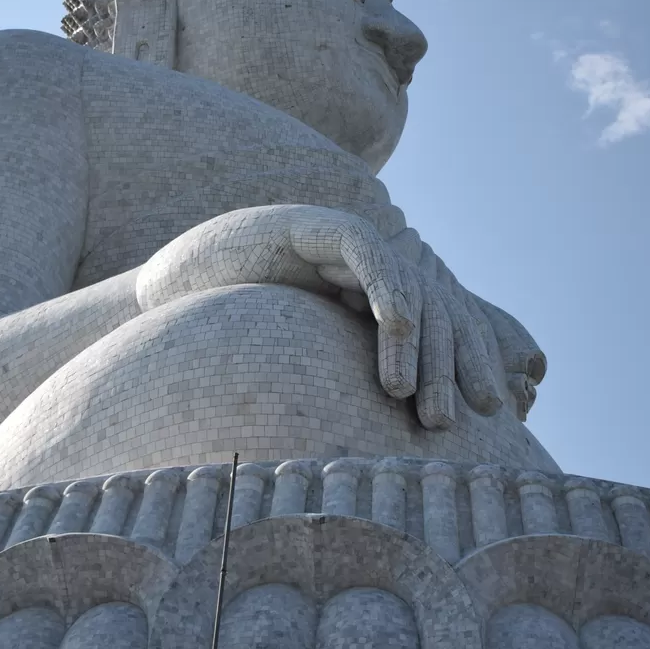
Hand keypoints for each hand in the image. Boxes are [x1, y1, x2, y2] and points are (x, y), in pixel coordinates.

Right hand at [136, 205, 533, 428]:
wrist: (157, 303)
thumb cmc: (223, 340)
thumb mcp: (308, 364)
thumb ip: (355, 371)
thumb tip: (411, 419)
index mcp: (365, 287)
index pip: (438, 313)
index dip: (469, 356)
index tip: (492, 410)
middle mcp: (362, 259)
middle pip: (438, 300)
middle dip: (463, 359)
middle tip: (485, 414)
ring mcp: (339, 239)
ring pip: (413, 289)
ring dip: (428, 354)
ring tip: (426, 413)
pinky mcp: (315, 228)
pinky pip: (372, 264)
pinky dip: (392, 315)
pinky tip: (394, 372)